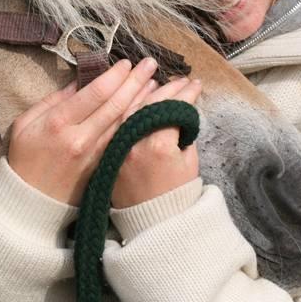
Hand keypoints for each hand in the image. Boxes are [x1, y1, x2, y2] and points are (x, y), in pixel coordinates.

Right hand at [8, 58, 159, 204]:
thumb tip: (79, 81)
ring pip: (123, 122)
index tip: (125, 62)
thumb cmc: (23, 160)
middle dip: (135, 82)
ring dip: (141, 101)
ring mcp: (94, 155)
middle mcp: (80, 139)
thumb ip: (53, 101)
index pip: (94, 93)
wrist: (30, 204)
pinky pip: (122, 139)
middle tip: (149, 64)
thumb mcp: (25, 123)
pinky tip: (145, 110)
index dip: (114, 76)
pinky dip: (135, 122)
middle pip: (115, 105)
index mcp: (58, 123)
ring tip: (153, 82)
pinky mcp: (102, 167)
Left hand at [111, 77, 201, 208]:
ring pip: (127, 107)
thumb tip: (177, 108)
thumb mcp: (189, 161)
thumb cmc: (176, 194)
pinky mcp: (105, 149)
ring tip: (155, 79)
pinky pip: (113, 120)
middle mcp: (132, 140)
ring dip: (141, 89)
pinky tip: (134, 95)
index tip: (195, 84)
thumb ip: (182, 132)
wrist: (152, 222)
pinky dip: (123, 105)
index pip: (172, 108)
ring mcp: (116, 144)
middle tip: (179, 79)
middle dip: (166, 87)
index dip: (185, 94)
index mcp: (157, 144)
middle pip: (148, 103)